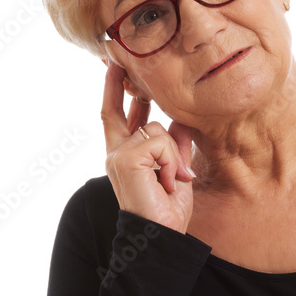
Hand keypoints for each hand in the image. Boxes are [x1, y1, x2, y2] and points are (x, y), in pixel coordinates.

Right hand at [101, 60, 196, 233]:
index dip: (115, 92)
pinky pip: (160, 142)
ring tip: (172, 181)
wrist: (160, 236)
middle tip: (119, 58)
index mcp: (124, 156)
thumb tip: (179, 119)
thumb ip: (175, 144)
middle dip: (122, 83)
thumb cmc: (168, 211)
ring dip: (174, 155)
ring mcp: (118, 154)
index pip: (116, 117)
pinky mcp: (125, 158)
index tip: (115, 68)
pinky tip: (168, 182)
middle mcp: (116, 153)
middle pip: (125, 111)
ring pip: (158, 130)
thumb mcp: (176, 170)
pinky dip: (172, 161)